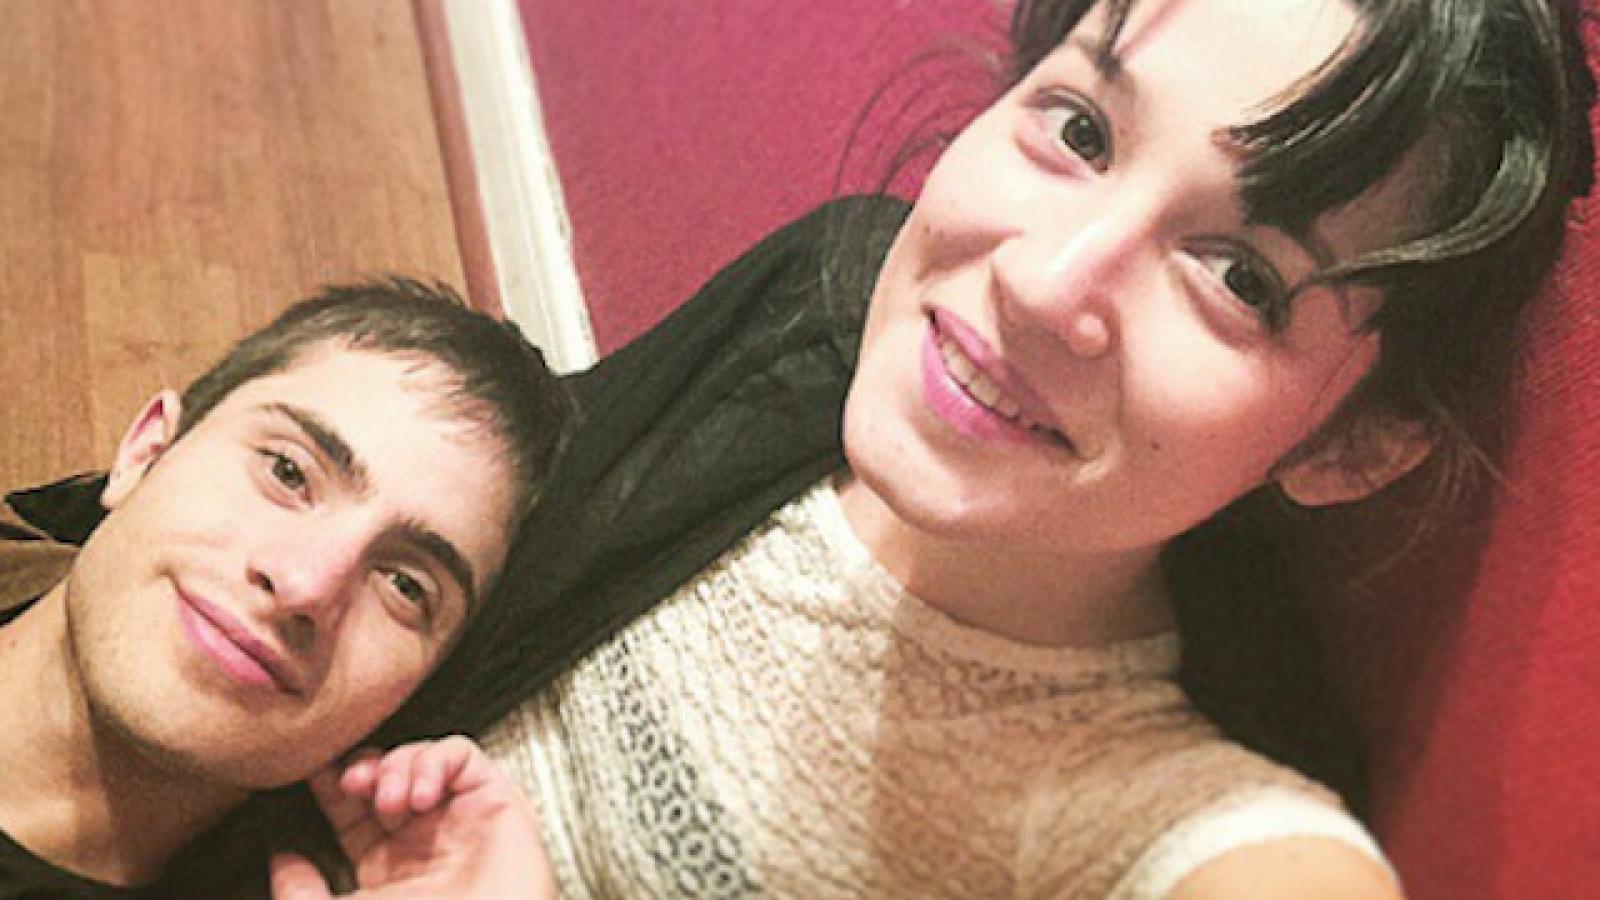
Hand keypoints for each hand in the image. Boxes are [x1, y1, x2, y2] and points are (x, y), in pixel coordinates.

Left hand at [269, 735, 555, 898]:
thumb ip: (301, 893)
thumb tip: (280, 856)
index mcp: (387, 869)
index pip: (352, 808)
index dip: (331, 784)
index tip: (311, 773)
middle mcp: (424, 839)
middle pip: (385, 773)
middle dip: (362, 767)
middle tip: (352, 783)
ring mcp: (460, 819)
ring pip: (420, 756)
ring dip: (396, 766)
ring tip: (390, 800)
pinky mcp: (495, 801)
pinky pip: (462, 754)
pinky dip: (435, 762)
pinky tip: (423, 796)